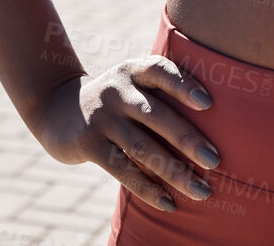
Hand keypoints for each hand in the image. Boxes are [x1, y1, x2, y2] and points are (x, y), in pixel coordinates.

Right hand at [34, 57, 223, 213]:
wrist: (57, 109)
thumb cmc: (115, 101)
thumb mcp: (132, 85)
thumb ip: (161, 93)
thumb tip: (217, 123)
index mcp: (133, 71)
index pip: (160, 71)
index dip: (184, 85)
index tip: (208, 104)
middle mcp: (117, 90)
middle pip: (156, 115)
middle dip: (188, 140)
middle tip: (215, 161)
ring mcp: (102, 117)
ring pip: (142, 148)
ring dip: (174, 172)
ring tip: (201, 191)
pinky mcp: (89, 144)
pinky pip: (123, 169)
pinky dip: (148, 189)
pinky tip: (169, 203)